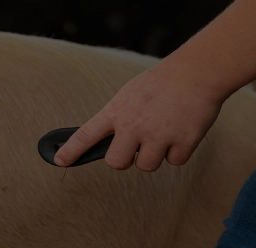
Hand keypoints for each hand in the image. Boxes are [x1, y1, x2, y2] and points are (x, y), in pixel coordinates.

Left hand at [53, 66, 227, 170]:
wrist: (196, 73)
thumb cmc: (159, 84)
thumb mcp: (128, 96)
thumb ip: (116, 119)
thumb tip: (105, 143)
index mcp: (117, 111)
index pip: (86, 134)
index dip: (71, 150)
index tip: (59, 161)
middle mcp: (134, 125)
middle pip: (116, 163)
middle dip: (124, 160)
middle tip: (135, 146)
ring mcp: (159, 135)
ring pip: (147, 166)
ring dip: (155, 155)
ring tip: (164, 130)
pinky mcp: (183, 142)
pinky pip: (175, 161)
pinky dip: (178, 151)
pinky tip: (181, 130)